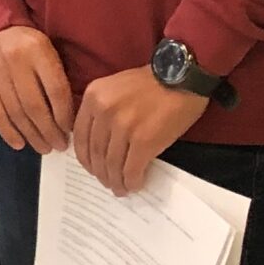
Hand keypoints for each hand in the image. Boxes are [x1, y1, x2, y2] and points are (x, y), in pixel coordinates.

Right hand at [0, 25, 74, 154]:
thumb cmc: (28, 43)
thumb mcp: (48, 51)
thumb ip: (57, 77)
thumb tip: (70, 116)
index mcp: (39, 51)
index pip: (56, 90)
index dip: (65, 115)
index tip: (70, 131)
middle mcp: (16, 61)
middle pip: (35, 105)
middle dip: (49, 131)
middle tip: (59, 146)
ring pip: (16, 112)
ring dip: (31, 135)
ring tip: (44, 148)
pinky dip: (8, 132)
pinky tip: (19, 144)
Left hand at [72, 69, 209, 195]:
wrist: (183, 75)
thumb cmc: (152, 81)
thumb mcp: (115, 87)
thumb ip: (102, 109)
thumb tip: (100, 142)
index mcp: (93, 97)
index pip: (80, 135)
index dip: (85, 157)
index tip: (91, 168)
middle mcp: (103, 111)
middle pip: (95, 152)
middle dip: (100, 173)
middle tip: (107, 182)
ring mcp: (123, 126)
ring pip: (112, 163)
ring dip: (115, 181)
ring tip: (120, 188)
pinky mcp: (144, 140)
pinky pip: (132, 168)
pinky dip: (132, 181)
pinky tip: (135, 185)